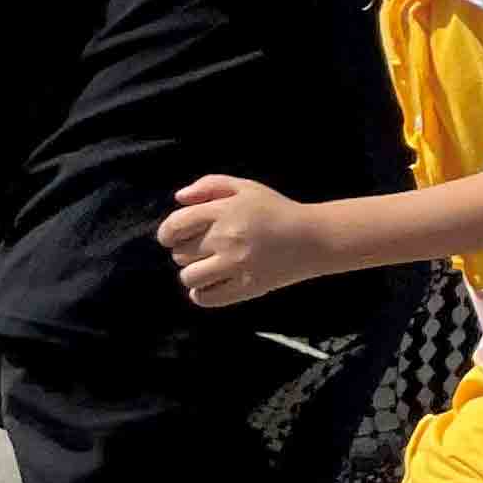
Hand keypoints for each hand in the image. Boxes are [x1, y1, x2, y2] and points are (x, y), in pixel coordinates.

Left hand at [159, 175, 328, 307]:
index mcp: (225, 211)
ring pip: (189, 277)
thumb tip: (178, 199)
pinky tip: (213, 285)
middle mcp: (227, 237)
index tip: (172, 238)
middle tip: (206, 249)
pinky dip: (201, 294)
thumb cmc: (276, 211)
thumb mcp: (247, 188)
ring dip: (194, 273)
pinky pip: (205, 298)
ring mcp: (236, 264)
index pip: (175, 226)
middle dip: (186, 251)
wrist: (315, 238)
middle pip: (179, 253)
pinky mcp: (246, 287)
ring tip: (210, 267)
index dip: (167, 234)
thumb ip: (210, 185)